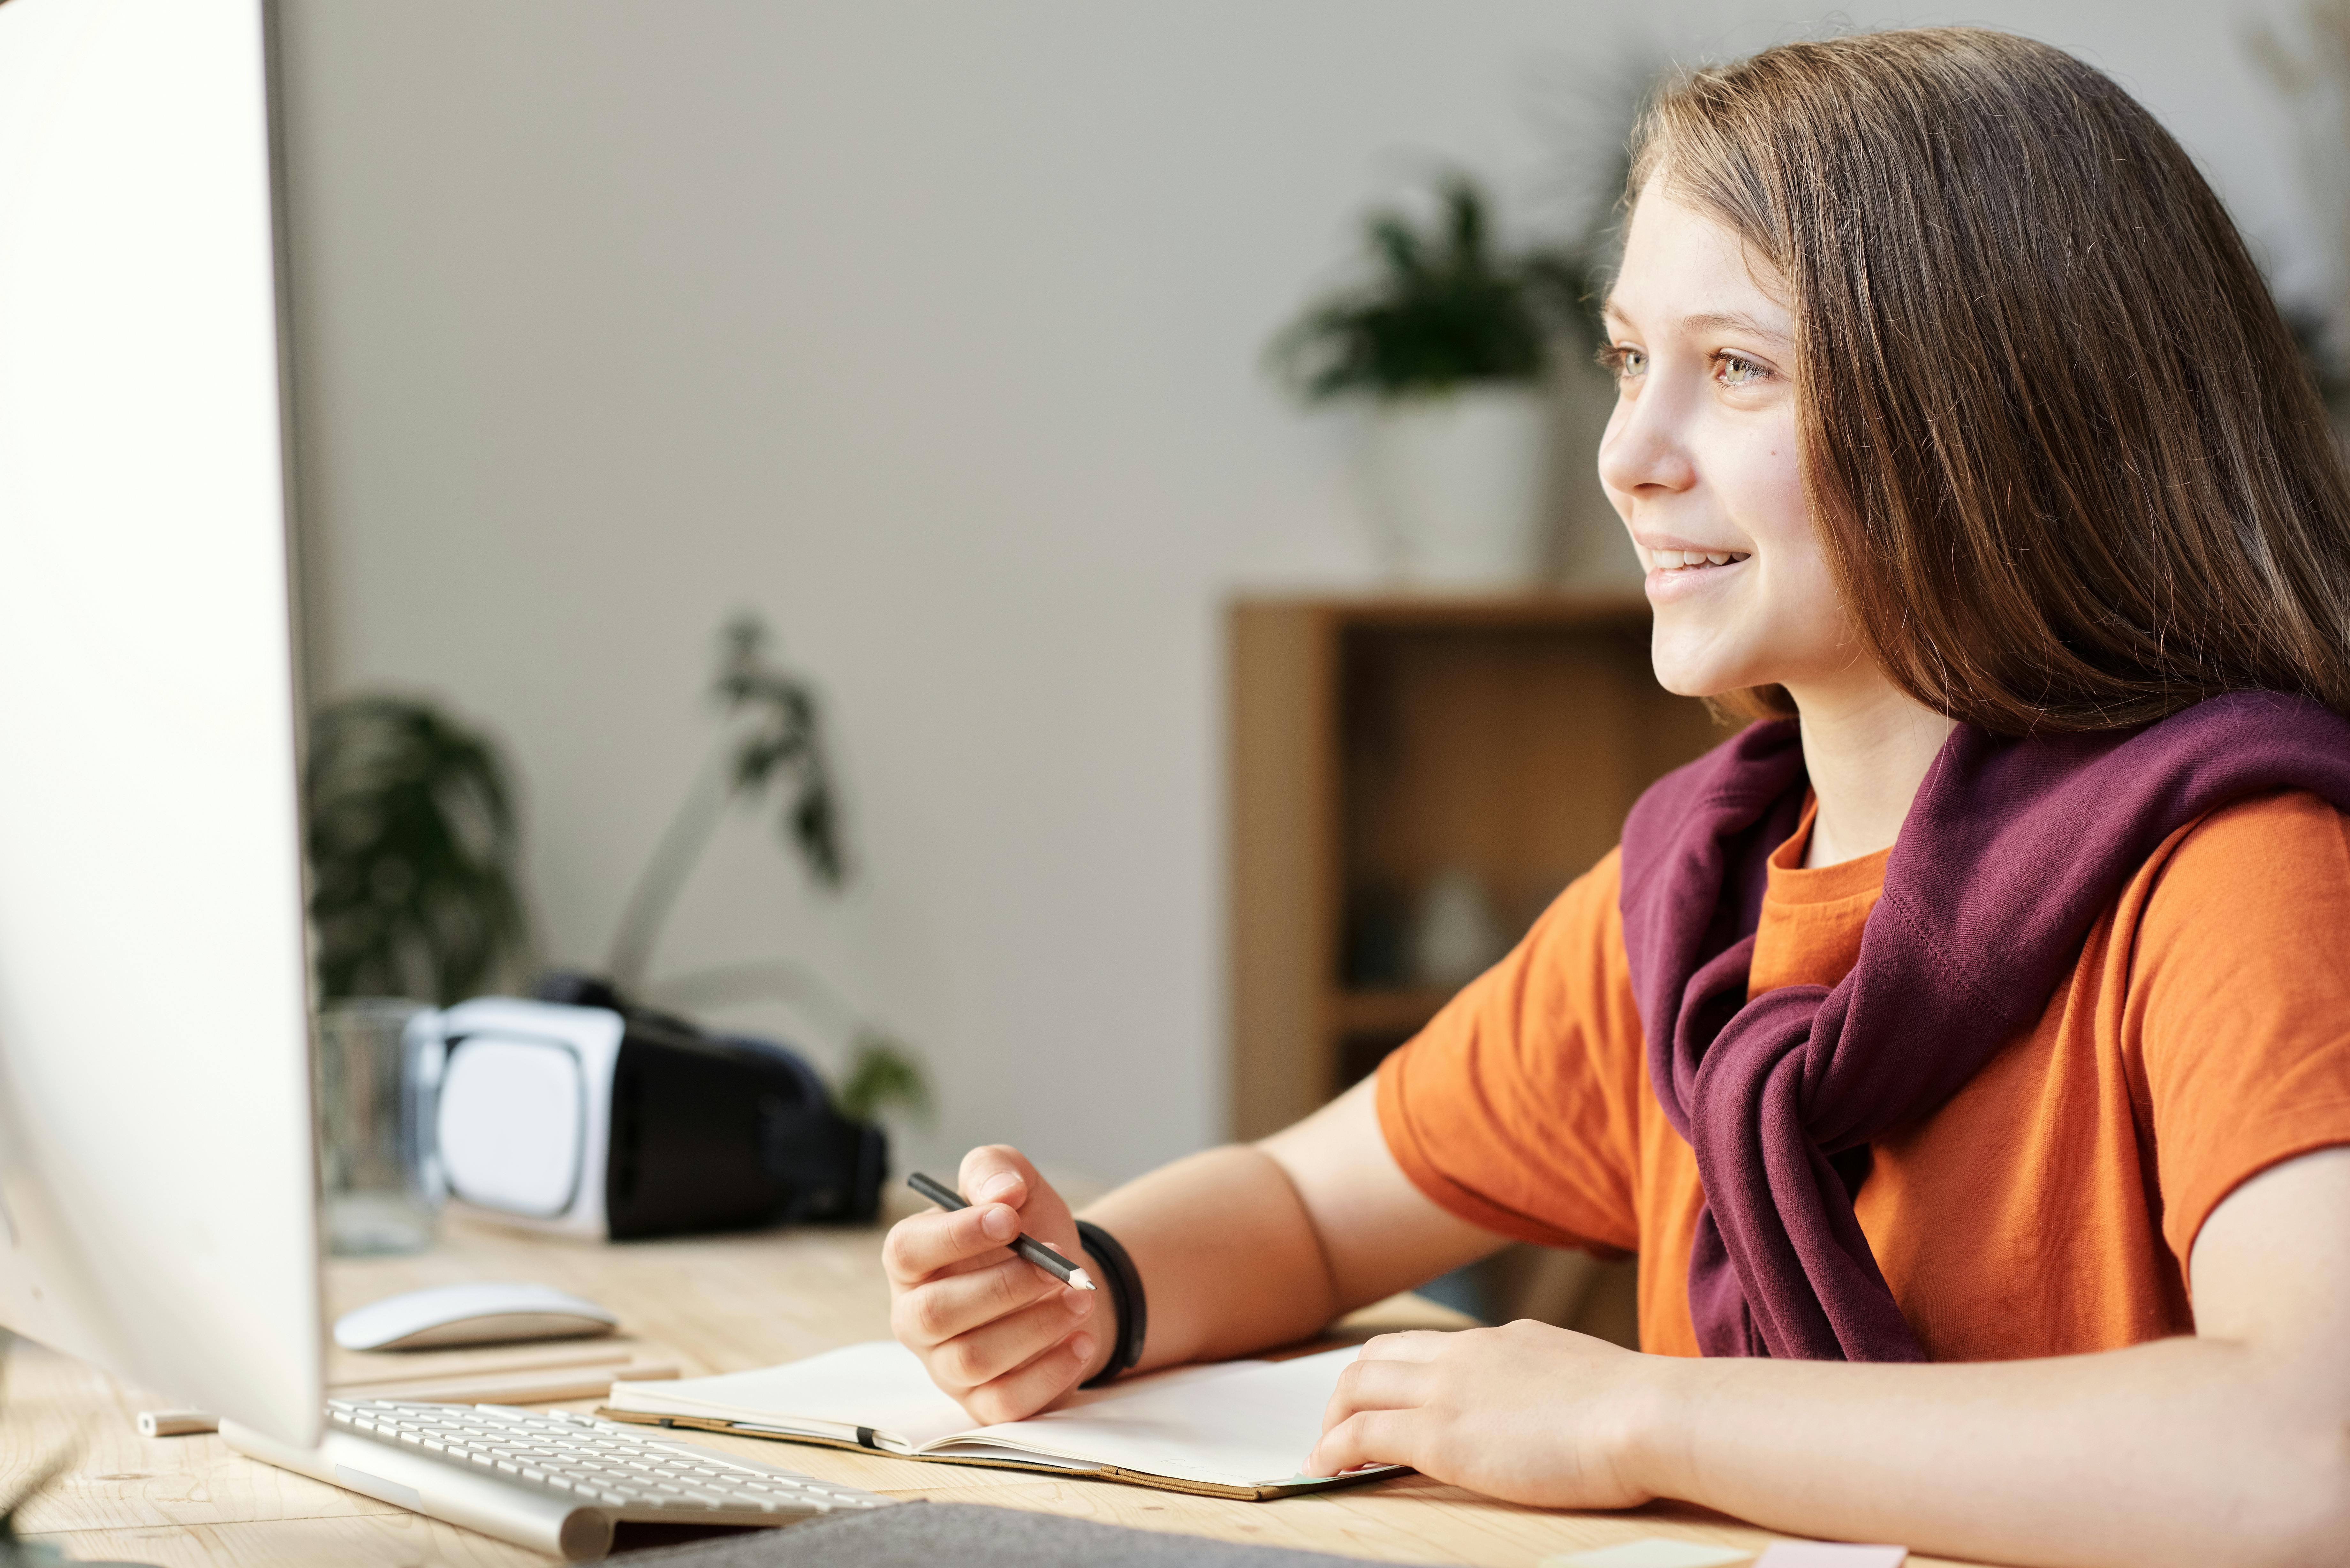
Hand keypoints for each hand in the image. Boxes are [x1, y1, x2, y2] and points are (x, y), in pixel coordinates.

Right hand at [883, 1145, 1105, 1422]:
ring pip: (974, 1359)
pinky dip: (1050, 1372)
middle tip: (1059, 1265)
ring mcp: (945, 1366)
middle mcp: (915, 1317)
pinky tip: (1082, 1341)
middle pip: (937, 1313)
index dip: (955, 1235)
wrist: (1064, 1284)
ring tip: (1081, 1297)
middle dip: (1005, 1286)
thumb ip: (996, 1171)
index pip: (907, 1251)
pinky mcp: (981, 1404)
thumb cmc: (1027, 1233)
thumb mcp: (1014, 1186)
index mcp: (911, 1261)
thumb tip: (1003, 1194)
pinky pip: (1005, 1402)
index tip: (1010, 1219)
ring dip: (1036, 1326)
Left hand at [1305, 1320, 1663, 1508]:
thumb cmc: (1640, 1413)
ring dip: (1332, 1419)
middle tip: (1342, 1429)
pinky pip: (1361, 1433)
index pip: (1430, 1347)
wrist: (1647, 1416)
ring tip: (1325, 1452)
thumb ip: (1553, 1389)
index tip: (1386, 1402)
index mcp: (1504, 1342)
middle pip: (1378, 1356)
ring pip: (1356, 1385)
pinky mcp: (1439, 1434)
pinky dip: (1332, 1450)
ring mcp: (1447, 1390)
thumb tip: (1553, 1409)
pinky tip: (1325, 1471)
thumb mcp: (1585, 1382)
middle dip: (1350, 1391)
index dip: (1397, 1373)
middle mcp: (1466, 1354)